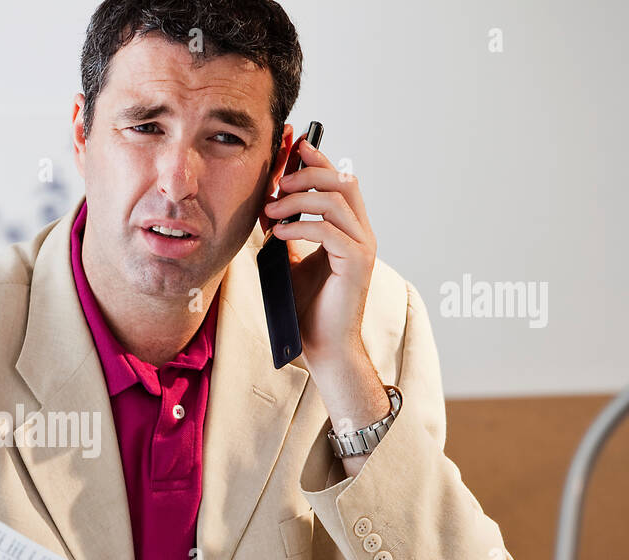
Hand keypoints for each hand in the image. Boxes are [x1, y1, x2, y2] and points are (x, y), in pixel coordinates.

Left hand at [258, 136, 377, 368]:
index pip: (337, 180)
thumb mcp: (288, 260)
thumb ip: (285, 231)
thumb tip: (266, 204)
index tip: (292, 144)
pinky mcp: (357, 264)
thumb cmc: (307, 308)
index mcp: (349, 228)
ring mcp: (363, 247)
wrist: (322, 346)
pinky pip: (329, 231)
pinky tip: (277, 235)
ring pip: (336, 201)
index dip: (316, 159)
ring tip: (270, 209)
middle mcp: (361, 233)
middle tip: (276, 181)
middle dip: (307, 172)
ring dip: (298, 199)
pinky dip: (300, 227)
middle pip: (342, 181)